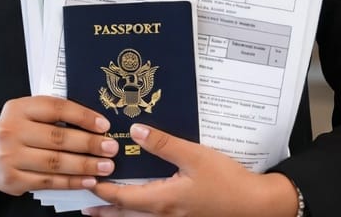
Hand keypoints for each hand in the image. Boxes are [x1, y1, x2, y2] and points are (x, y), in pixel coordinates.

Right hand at [0, 95, 119, 194]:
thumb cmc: (19, 130)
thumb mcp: (29, 114)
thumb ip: (55, 114)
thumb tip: (98, 124)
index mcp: (18, 107)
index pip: (55, 108)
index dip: (82, 116)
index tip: (104, 125)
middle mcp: (10, 131)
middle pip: (57, 137)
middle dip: (89, 143)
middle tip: (111, 147)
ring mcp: (9, 157)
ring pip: (55, 162)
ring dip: (85, 165)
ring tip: (106, 166)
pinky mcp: (13, 179)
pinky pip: (49, 182)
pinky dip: (72, 182)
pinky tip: (89, 180)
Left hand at [82, 124, 298, 216]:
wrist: (255, 206)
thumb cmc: (227, 182)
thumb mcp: (195, 156)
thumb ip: (164, 144)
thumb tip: (135, 131)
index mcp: (163, 200)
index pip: (122, 198)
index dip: (102, 191)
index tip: (87, 180)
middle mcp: (164, 216)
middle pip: (125, 216)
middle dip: (104, 211)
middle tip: (85, 207)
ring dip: (119, 216)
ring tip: (103, 212)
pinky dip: (140, 214)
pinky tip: (141, 208)